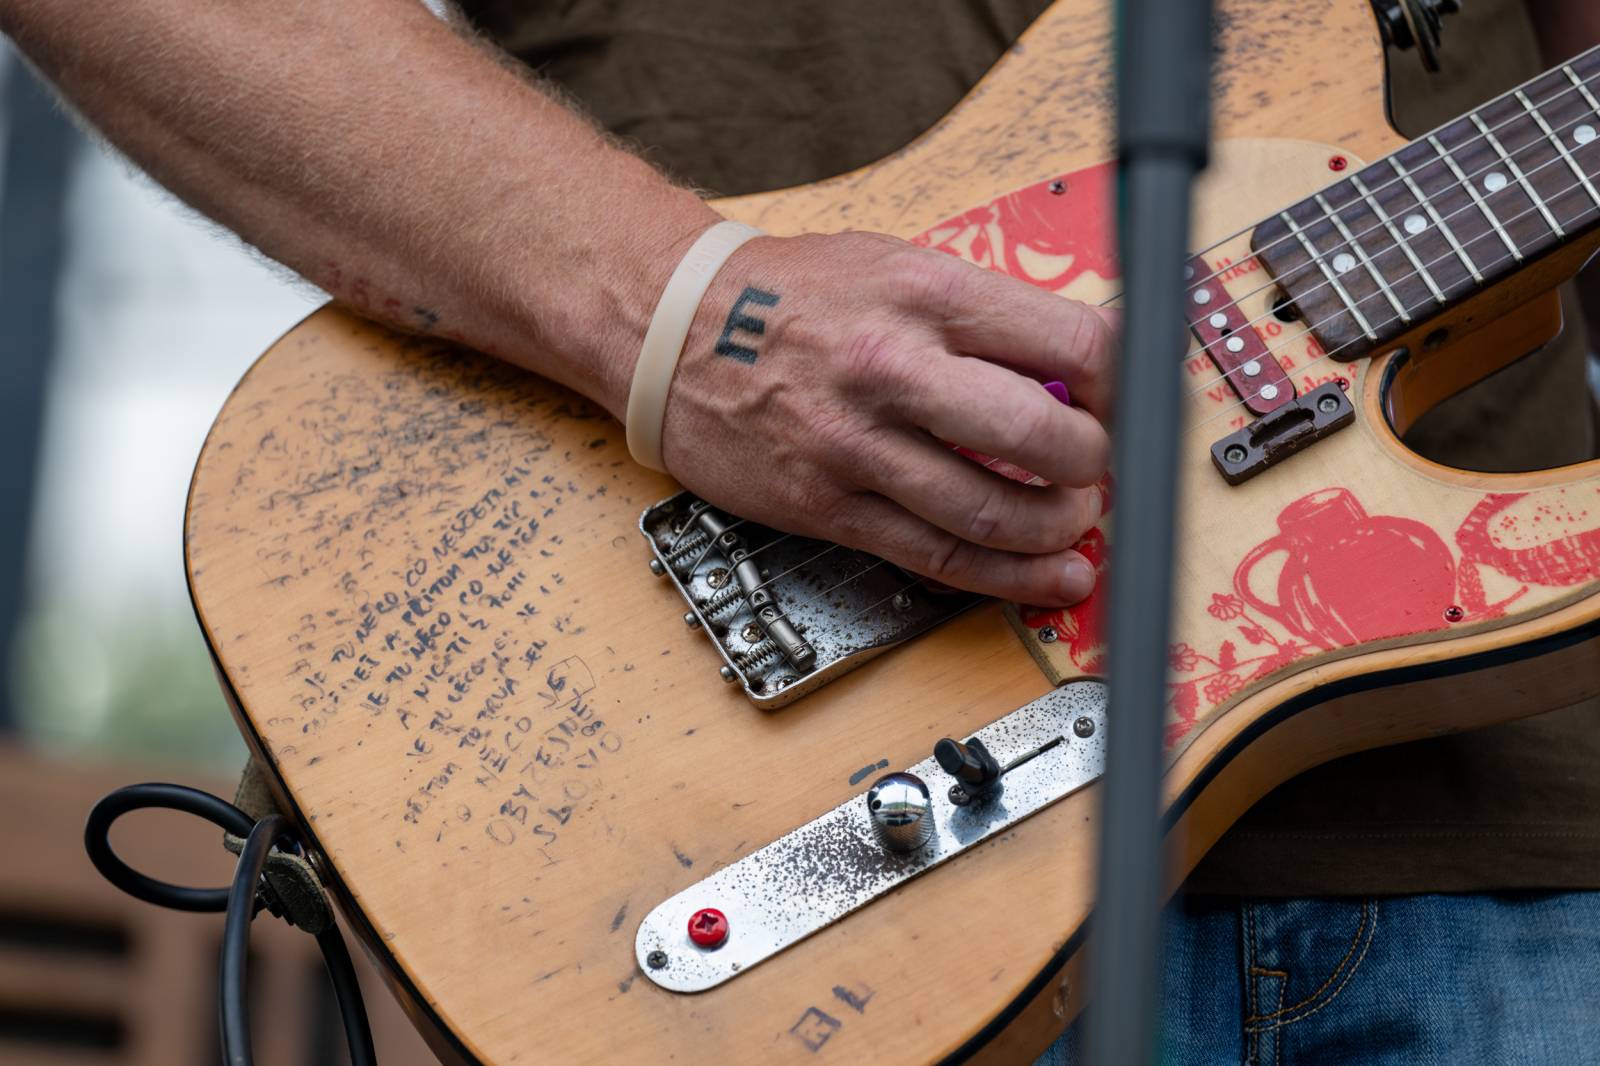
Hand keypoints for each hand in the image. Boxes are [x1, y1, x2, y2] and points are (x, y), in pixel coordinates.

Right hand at [659, 230, 1115, 605]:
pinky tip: (1046, 579)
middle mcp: (895, 368)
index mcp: (926, 294)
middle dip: (1095, 464)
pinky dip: (1006, 577)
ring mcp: (859, 445)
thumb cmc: (790, 296)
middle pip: (1044, 435)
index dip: (1122, 383)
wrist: (671, 331)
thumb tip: (1077, 368)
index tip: (1122, 401)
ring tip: (1075, 524)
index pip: (1072, 342)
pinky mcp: (829, 506)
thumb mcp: (896, 265)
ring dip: (1059, 528)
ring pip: (996, 511)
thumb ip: (984, 315)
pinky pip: (936, 554)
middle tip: (1096, 468)